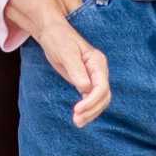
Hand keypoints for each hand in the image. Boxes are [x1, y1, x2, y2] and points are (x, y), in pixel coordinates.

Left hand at [6, 0, 111, 125]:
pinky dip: (87, 108)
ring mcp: (93, 76)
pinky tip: (79, 116)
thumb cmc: (58, 39)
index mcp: (97, 62)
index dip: (92, 101)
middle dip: (92, 110)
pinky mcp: (86, 80)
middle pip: (104, 96)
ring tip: (77, 122)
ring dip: (91, 112)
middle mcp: (99, 70)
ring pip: (99, 100)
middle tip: (77, 121)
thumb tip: (86, 88)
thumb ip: (76, 70)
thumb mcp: (66, 53)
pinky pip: (91, 98)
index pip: (102, 87)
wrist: (52, 32)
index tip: (78, 110)